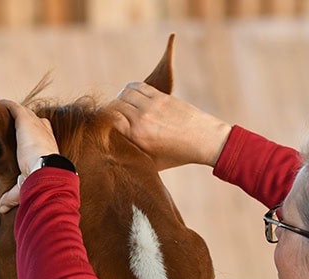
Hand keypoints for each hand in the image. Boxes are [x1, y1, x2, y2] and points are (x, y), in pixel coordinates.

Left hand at [0, 100, 59, 213]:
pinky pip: (16, 108)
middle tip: (12, 123)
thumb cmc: (41, 181)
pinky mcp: (26, 121)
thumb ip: (13, 195)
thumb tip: (2, 208)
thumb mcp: (26, 187)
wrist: (47, 172)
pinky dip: (8, 105)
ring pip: (25, 113)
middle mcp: (45, 135)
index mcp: (49, 149)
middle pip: (36, 122)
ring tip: (2, 109)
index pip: (44, 136)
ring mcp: (36, 126)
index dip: (36, 134)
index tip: (25, 137)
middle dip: (25, 122)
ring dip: (15, 112)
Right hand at [112, 82, 231, 169]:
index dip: (104, 122)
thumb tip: (113, 151)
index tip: (104, 126)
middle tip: (113, 117)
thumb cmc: (177, 155)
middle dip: (110, 111)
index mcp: (137, 136)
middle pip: (114, 106)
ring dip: (120, 99)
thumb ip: (132, 154)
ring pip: (124, 93)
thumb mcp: (151, 161)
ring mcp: (152, 105)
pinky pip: (137, 86)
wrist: (205, 140)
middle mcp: (142, 118)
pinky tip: (132, 97)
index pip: (109, 120)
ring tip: (123, 107)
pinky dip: (130, 90)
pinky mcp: (161, 96)